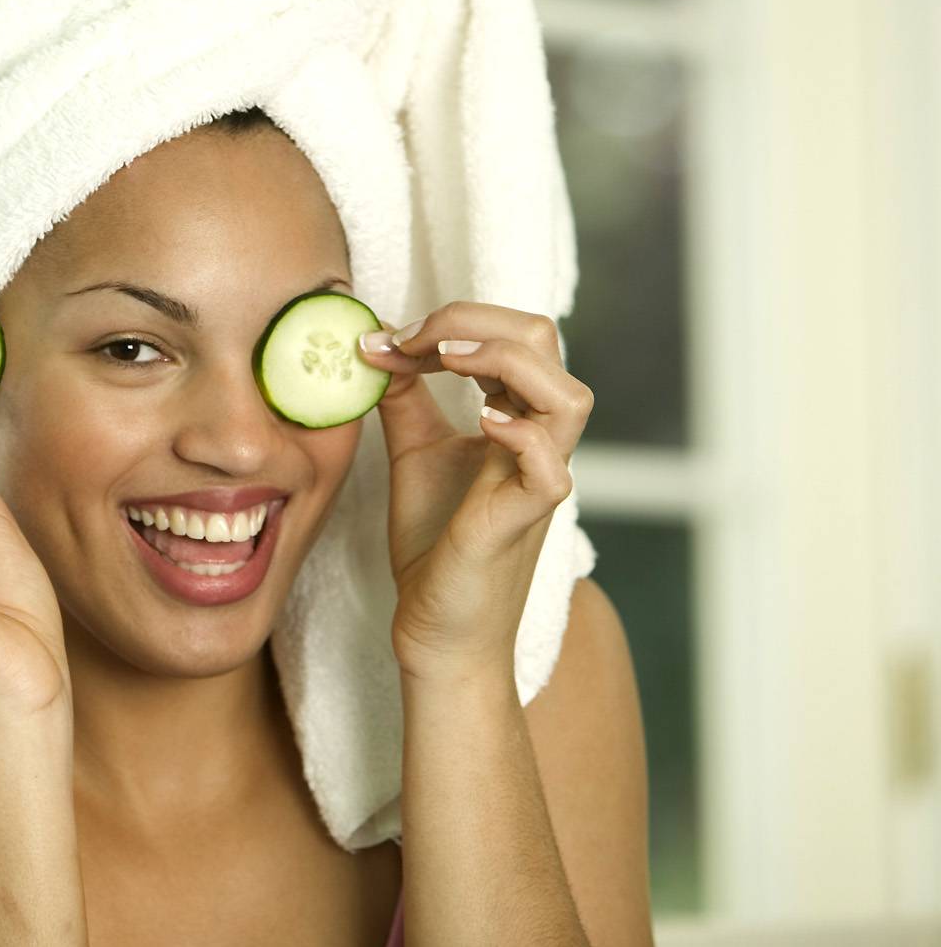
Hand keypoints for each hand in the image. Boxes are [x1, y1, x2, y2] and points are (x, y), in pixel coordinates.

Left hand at [356, 301, 594, 686]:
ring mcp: (538, 478)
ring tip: (447, 360)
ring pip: (569, 397)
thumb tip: (377, 340)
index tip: (390, 338)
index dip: (454, 320)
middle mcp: (537, 439)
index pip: (512, 333)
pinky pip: (552, 470)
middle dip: (477, 320)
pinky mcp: (525, 519)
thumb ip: (403, 394)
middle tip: (414, 339)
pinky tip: (481, 422)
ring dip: (505, 361)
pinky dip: (521, 435)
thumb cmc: (435, 540)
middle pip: (545, 341)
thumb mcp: (413, 448)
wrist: (437, 626)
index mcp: (515, 415)